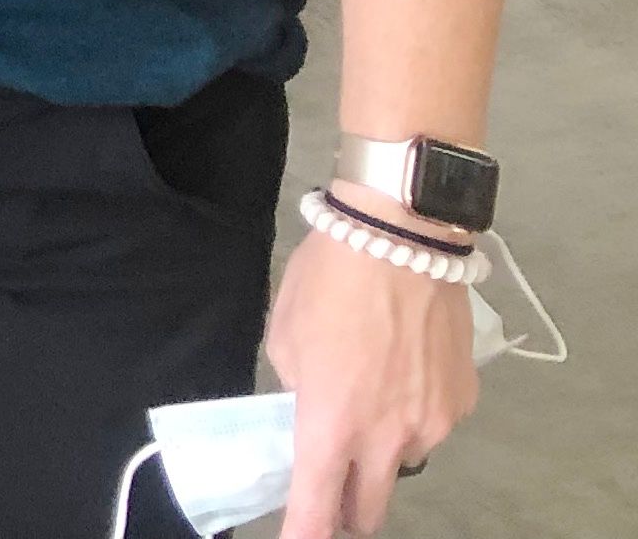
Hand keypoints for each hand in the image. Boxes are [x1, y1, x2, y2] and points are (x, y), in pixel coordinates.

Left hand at [266, 208, 479, 537]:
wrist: (400, 240)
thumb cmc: (328, 281)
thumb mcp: (285, 338)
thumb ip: (297, 389)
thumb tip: (310, 409)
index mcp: (333, 425)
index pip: (318, 506)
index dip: (306, 534)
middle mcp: (389, 438)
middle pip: (370, 506)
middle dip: (348, 508)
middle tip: (334, 488)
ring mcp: (434, 424)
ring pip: (405, 460)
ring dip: (384, 448)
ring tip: (371, 393)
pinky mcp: (464, 402)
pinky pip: (432, 424)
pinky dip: (414, 412)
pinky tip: (403, 369)